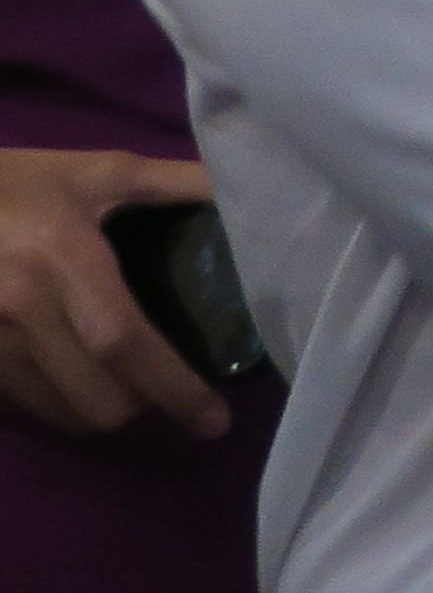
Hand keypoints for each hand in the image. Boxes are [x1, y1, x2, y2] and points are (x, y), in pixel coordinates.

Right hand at [0, 150, 226, 438]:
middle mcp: (21, 306)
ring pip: (56, 410)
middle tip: (167, 394)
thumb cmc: (14, 181)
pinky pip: (19, 402)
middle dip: (140, 407)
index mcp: (64, 257)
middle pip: (95, 395)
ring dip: (97, 412)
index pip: (125, 340)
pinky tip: (71, 382)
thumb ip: (175, 182)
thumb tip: (249, 189)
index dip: (173, 387)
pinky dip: (54, 403)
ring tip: (123, 390)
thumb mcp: (97, 170)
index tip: (214, 421)